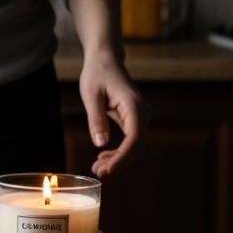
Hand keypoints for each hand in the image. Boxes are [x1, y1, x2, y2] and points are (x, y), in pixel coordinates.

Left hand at [78, 54, 147, 177]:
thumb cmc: (97, 74)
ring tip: (97, 168)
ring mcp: (140, 116)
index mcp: (133, 105)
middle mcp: (142, 112)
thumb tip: (100, 144)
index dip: (122, 157)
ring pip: (135, 145)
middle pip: (137, 145)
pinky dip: (119, 151)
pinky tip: (103, 157)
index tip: (107, 169)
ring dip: (118, 159)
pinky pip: (130, 140)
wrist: (105, 60)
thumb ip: (96, 119)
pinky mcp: (134, 118)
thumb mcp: (91, 95)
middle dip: (119, 162)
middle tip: (98, 172)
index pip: (134, 138)